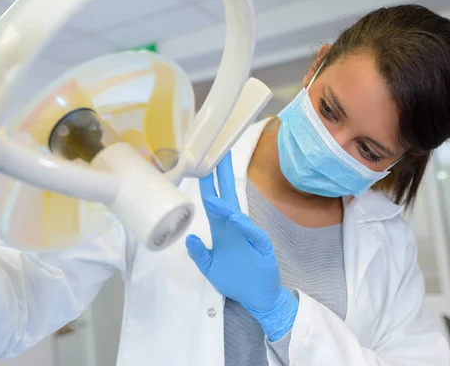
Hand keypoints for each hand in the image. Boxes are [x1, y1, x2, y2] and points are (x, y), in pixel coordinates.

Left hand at [186, 152, 297, 340]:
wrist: (258, 297)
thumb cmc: (235, 280)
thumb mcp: (209, 268)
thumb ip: (199, 253)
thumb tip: (189, 238)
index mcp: (222, 230)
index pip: (213, 202)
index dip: (208, 184)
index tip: (202, 164)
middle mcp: (234, 228)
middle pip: (227, 196)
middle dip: (223, 175)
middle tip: (218, 152)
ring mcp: (249, 235)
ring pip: (237, 211)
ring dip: (226, 197)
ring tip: (216, 179)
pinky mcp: (261, 246)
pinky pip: (252, 232)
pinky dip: (243, 224)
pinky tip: (235, 216)